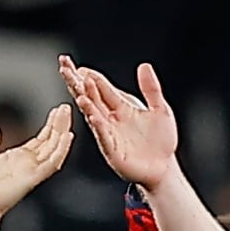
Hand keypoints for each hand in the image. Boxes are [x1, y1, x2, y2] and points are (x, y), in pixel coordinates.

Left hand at [0, 105, 77, 226]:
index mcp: (19, 159)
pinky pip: (51, 163)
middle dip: (59, 124)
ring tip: (67, 116)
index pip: (42, 139)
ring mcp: (33, 171)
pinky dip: (61, 150)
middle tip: (66, 108)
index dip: (50, 125)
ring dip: (62, 132)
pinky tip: (67, 137)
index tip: (57, 111)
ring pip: (54, 149)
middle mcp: (29, 164)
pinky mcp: (33, 177)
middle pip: (51, 141)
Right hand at [59, 58, 180, 182]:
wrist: (164, 167)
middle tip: (65, 69)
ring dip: (86, 104)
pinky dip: (99, 126)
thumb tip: (145, 66)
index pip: (100, 87)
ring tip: (79, 92)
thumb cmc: (160, 140)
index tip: (73, 63)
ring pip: (94, 116)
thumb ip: (151, 89)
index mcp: (120, 107)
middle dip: (77, 84)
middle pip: (90, 97)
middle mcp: (110, 119)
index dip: (88, 75)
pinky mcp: (113, 151)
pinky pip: (104, 137)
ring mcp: (109, 134)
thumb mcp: (160, 109)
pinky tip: (94, 117)